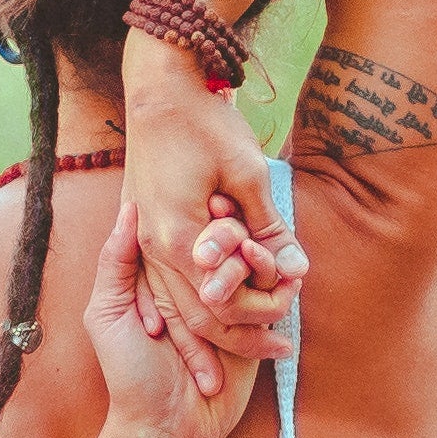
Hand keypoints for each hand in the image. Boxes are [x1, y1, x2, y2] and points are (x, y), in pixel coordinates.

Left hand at [84, 203, 263, 437]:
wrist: (166, 431)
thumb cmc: (129, 375)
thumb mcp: (108, 315)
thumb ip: (116, 264)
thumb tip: (130, 206)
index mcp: (159, 279)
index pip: (187, 232)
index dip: (201, 212)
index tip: (214, 195)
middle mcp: (195, 288)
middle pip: (224, 246)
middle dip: (233, 235)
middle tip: (241, 230)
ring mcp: (228, 309)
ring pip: (253, 269)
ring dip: (259, 260)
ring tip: (259, 253)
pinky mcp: (254, 331)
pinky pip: (272, 302)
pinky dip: (278, 289)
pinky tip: (284, 277)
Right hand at [120, 47, 302, 387]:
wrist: (158, 84)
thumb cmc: (205, 123)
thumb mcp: (249, 174)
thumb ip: (269, 228)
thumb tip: (298, 271)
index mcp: (180, 238)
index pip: (223, 303)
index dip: (260, 317)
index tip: (291, 323)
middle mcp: (153, 248)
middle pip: (197, 315)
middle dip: (238, 339)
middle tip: (277, 349)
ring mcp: (140, 241)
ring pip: (173, 310)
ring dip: (207, 337)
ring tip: (247, 353)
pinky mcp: (138, 229)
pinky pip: (155, 290)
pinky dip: (177, 315)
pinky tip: (193, 333)